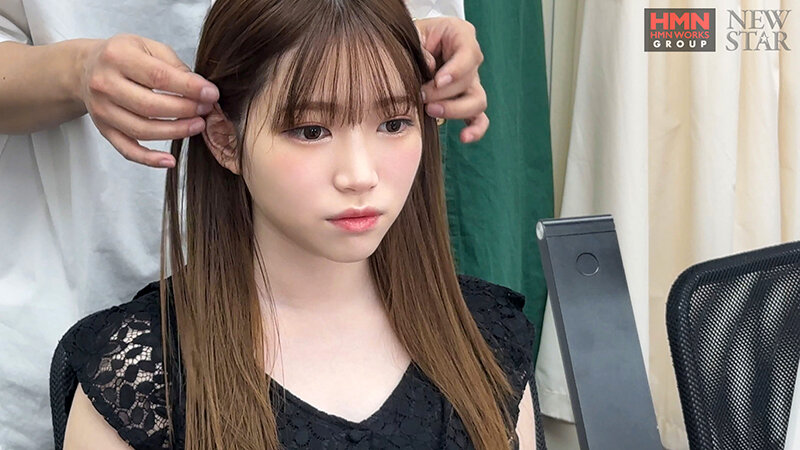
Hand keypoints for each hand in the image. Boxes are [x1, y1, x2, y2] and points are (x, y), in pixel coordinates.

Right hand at [78, 34, 218, 167]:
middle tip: (206, 110)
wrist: (86, 68)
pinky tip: (170, 160)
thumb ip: (174, 65)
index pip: (158, 76)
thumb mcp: (147, 46)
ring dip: (174, 132)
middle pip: (150, 106)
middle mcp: (105, 84)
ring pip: (142, 130)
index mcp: (117, 57)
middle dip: (184, 110)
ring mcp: (102, 110)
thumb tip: (200, 89)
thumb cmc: (124, 56)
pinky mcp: (104, 130)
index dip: (189, 88)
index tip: (211, 94)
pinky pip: (127, 150)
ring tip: (197, 126)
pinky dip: (149, 159)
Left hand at [415, 17, 488, 143]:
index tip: (438, 80)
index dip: (456, 69)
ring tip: (431, 110)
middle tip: (421, 95)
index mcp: (460, 35)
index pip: (469, 53)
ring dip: (455, 110)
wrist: (405, 50)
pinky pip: (479, 119)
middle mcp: (470, 60)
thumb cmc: (410, 39)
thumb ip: (420, 47)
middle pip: (470, 80)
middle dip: (444, 92)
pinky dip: (475, 130)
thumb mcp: (412, 34)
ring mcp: (470, 83)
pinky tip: (464, 137)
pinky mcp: (466, 102)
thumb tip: (430, 67)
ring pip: (478, 101)